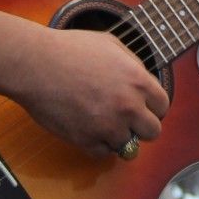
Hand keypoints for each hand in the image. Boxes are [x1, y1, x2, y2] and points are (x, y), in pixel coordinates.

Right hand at [9, 30, 168, 159]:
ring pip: (129, 147)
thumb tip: (143, 80)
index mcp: (138, 81)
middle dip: (142, 126)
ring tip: (105, 123)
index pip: (163, 106)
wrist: (36, 64)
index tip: (143, 107)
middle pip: (153, 132)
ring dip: (119, 137)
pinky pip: (103, 153)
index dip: (153, 106)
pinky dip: (98, 144)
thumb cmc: (70, 49)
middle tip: (128, 120)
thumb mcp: (111, 44)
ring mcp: (107, 126)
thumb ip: (133, 64)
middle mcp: (127, 106)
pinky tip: (89, 128)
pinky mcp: (85, 140)